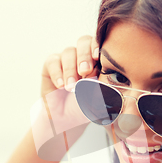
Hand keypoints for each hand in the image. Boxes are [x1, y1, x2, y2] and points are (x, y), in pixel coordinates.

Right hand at [32, 36, 98, 160]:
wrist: (68, 119)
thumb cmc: (88, 107)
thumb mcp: (100, 99)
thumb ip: (105, 89)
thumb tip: (110, 83)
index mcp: (98, 59)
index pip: (99, 43)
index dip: (98, 46)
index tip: (99, 58)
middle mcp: (82, 55)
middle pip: (83, 42)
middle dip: (85, 56)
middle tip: (86, 71)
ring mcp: (66, 59)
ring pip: (68, 51)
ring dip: (71, 68)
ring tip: (72, 87)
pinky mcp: (51, 65)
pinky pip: (52, 61)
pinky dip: (57, 73)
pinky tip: (61, 85)